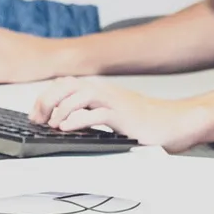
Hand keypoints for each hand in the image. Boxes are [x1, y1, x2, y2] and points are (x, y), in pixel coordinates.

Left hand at [29, 77, 211, 151]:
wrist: (176, 123)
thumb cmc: (147, 123)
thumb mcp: (115, 114)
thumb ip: (93, 114)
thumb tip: (66, 122)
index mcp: (102, 91)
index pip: (67, 84)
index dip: (47, 97)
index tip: (36, 114)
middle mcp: (106, 92)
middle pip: (68, 85)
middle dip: (48, 100)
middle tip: (38, 119)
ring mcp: (115, 103)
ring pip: (80, 95)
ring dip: (61, 109)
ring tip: (53, 124)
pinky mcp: (124, 117)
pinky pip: (96, 114)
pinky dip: (77, 120)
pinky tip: (68, 128)